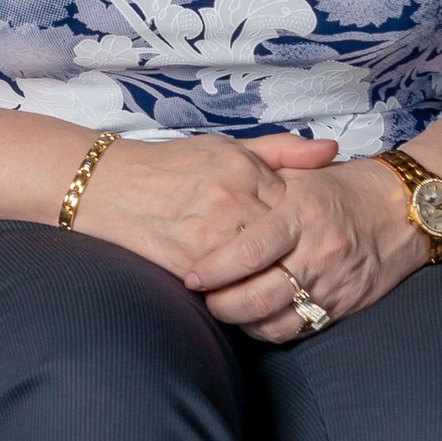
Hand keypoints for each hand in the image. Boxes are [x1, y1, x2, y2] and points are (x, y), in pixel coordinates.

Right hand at [71, 128, 337, 292]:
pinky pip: (232, 288)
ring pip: (264, 270)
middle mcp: (233, 202)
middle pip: (286, 243)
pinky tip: (246, 292)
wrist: (110, 187)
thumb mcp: (228, 147)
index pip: (298, 205)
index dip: (301, 225)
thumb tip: (331, 152)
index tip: (301, 235)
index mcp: (245, 169)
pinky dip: (243, 293)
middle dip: (295, 258)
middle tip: (300, 267)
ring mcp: (213, 236)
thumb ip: (282, 150)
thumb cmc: (172, 165)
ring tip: (278, 284)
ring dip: (273, 281)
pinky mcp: (192, 266)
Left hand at [183, 148, 423, 343]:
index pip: (249, 251)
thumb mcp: (305, 172)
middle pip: (258, 296)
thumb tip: (221, 199)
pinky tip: (256, 319)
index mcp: (301, 213)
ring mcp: (332, 283)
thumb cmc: (347, 187)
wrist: (406, 209)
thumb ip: (262, 182)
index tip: (193, 275)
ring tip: (226, 309)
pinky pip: (300, 329)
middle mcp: (317, 252)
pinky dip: (270, 329)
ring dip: (242, 322)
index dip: (215, 269)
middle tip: (204, 297)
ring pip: (276, 320)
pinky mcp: (344, 305)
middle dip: (222, 305)